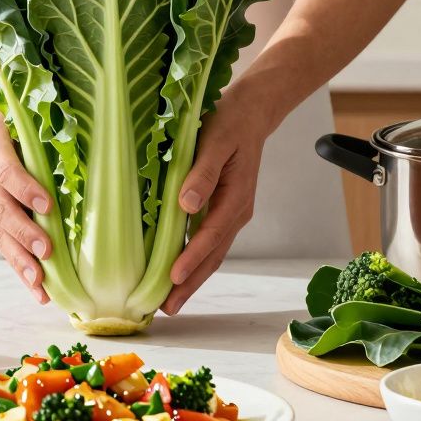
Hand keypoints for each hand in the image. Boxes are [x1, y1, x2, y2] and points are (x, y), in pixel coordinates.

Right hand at [0, 107, 53, 303]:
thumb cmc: (11, 115)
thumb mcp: (24, 113)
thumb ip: (48, 129)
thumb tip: (97, 146)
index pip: (5, 170)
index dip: (24, 188)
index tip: (48, 206)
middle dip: (23, 232)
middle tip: (46, 252)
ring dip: (18, 259)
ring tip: (39, 283)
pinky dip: (17, 265)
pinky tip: (37, 288)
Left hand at [162, 95, 268, 314]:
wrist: (252, 111)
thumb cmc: (230, 121)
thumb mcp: (215, 139)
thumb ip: (201, 172)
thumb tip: (186, 205)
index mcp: (235, 197)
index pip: (211, 235)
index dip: (191, 258)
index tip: (172, 278)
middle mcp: (237, 211)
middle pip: (214, 256)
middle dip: (191, 284)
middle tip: (168, 308)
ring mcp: (232, 213)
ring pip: (213, 253)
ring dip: (194, 278)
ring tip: (171, 302)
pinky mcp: (224, 209)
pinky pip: (210, 242)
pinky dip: (196, 260)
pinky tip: (179, 272)